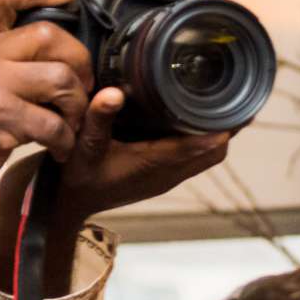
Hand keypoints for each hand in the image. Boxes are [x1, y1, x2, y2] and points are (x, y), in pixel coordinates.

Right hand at [0, 87, 231, 293]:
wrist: (64, 206)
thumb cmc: (74, 178)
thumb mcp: (82, 145)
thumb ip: (98, 119)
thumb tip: (114, 92)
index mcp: (156, 164)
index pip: (205, 146)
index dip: (224, 126)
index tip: (235, 101)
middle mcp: (168, 173)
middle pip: (215, 151)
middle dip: (226, 126)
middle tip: (231, 94)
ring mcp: (166, 177)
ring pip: (206, 157)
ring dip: (215, 133)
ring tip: (218, 101)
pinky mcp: (160, 177)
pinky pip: (192, 159)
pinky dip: (200, 141)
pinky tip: (192, 118)